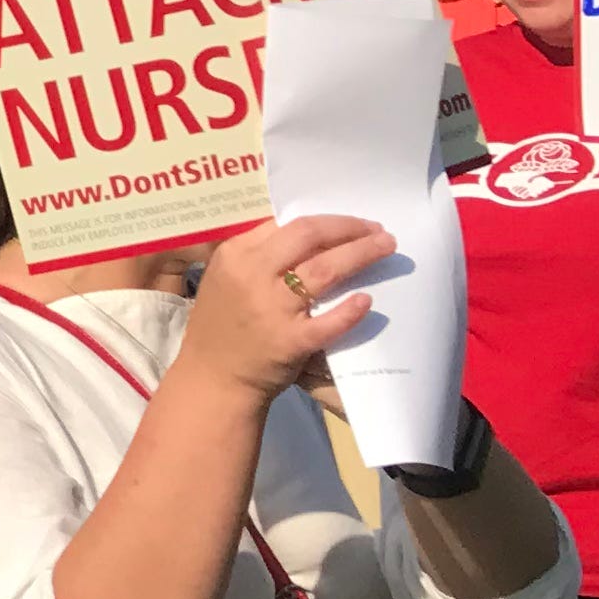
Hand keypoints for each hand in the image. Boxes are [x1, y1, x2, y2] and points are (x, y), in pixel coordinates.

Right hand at [177, 214, 387, 403]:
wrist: (212, 377)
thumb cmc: (220, 324)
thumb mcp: (226, 277)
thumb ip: (257, 255)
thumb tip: (306, 235)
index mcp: (236, 254)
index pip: (287, 223)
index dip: (326, 221)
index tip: (352, 223)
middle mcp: (253, 274)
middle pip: (309, 236)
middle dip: (349, 229)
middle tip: (378, 229)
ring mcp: (272, 308)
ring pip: (324, 271)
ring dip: (361, 255)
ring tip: (386, 247)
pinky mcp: (291, 340)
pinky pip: (328, 323)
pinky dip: (349, 311)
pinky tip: (366, 301)